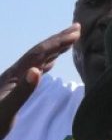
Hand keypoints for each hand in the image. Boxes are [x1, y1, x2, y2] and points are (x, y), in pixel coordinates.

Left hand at [0, 25, 79, 139]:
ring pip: (38, 59)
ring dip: (54, 49)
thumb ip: (22, 92)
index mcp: (14, 75)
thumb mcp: (6, 111)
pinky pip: (35, 69)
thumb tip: (37, 70)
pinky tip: (49, 64)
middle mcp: (15, 74)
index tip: (76, 32)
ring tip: (68, 41)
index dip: (57, 42)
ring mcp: (15, 81)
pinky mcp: (15, 89)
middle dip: (58, 40)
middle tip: (77, 28)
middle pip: (39, 52)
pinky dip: (46, 62)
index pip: (38, 53)